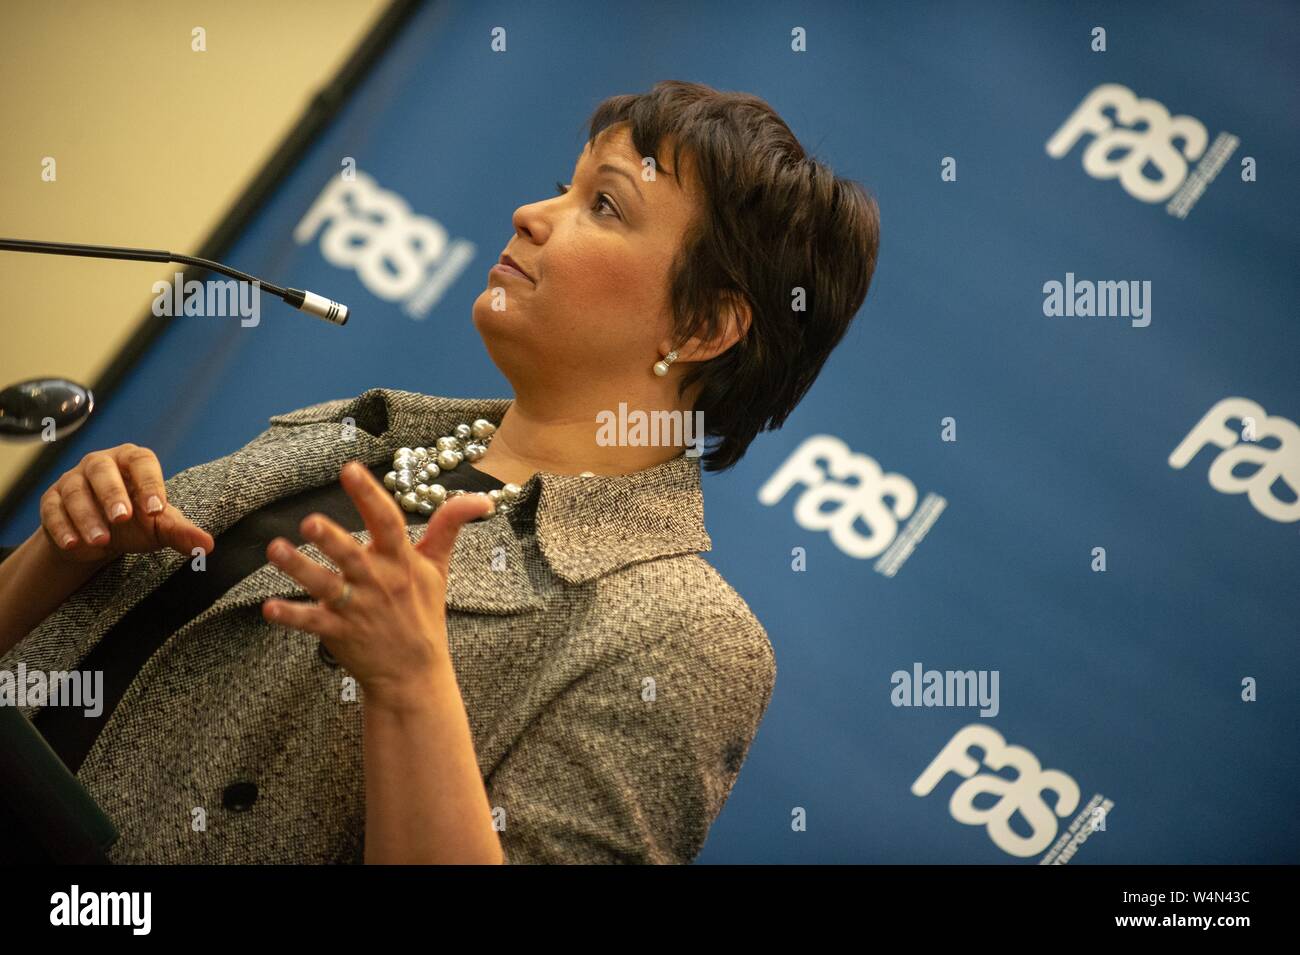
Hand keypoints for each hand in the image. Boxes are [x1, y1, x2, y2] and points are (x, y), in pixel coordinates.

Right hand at [39, 444, 214, 564]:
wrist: (101, 537)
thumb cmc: (137, 522)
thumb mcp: (160, 526)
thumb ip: (181, 533)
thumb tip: (207, 546)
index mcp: (132, 461)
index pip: (142, 462)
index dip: (150, 483)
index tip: (157, 510)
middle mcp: (101, 464)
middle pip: (102, 470)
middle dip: (111, 494)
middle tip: (122, 519)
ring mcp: (73, 480)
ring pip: (75, 491)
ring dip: (87, 516)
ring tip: (101, 540)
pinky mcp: (52, 501)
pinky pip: (52, 510)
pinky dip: (62, 528)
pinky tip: (74, 544)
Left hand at [261, 460, 492, 704]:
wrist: (415, 673)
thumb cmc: (423, 613)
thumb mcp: (439, 568)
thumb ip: (450, 526)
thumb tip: (483, 498)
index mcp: (400, 561)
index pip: (387, 521)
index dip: (369, 495)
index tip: (350, 469)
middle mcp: (378, 582)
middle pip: (353, 556)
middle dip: (332, 539)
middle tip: (310, 522)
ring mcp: (357, 609)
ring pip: (325, 586)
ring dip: (300, 569)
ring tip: (276, 550)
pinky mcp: (339, 633)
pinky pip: (312, 622)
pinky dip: (291, 616)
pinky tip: (270, 607)